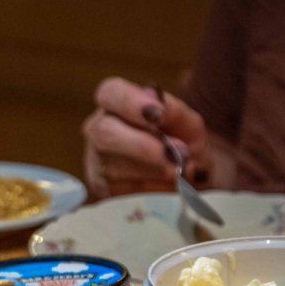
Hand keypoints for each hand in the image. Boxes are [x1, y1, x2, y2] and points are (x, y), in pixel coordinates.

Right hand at [82, 76, 210, 198]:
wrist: (185, 178)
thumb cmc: (181, 142)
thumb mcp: (187, 124)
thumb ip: (176, 113)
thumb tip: (161, 111)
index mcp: (115, 105)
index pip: (110, 93)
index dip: (130, 103)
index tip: (157, 113)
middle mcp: (98, 131)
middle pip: (104, 133)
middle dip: (141, 145)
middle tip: (174, 154)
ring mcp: (97, 163)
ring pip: (116, 167)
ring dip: (155, 171)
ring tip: (181, 171)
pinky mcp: (103, 192)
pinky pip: (125, 192)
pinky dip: (153, 190)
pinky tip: (169, 186)